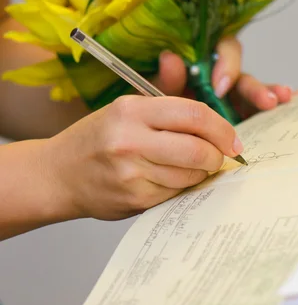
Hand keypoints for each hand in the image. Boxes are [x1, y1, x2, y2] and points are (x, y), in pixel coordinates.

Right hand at [44, 96, 242, 220]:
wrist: (58, 175)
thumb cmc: (96, 139)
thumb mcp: (125, 110)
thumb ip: (169, 105)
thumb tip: (215, 115)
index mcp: (130, 111)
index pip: (194, 114)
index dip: (222, 128)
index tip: (232, 140)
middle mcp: (129, 140)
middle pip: (197, 149)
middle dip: (216, 155)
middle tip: (218, 157)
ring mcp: (131, 173)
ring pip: (190, 176)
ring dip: (201, 173)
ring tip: (192, 168)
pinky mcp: (134, 199)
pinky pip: (176, 194)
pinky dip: (183, 188)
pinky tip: (172, 180)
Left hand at [150, 37, 297, 115]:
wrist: (158, 138)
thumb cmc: (157, 113)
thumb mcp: (158, 96)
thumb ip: (165, 80)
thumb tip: (171, 58)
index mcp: (206, 67)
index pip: (224, 51)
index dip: (227, 65)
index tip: (220, 87)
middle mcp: (226, 81)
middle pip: (245, 77)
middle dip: (256, 89)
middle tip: (267, 101)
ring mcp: (237, 101)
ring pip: (259, 94)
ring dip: (272, 95)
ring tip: (283, 100)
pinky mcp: (244, 120)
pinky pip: (265, 112)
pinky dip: (283, 106)